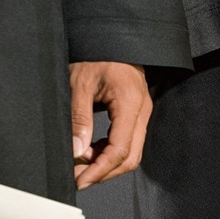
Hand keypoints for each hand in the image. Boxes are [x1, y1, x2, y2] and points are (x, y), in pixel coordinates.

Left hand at [69, 62, 151, 189]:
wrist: (114, 38)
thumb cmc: (98, 55)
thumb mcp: (80, 84)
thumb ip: (79, 119)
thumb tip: (77, 150)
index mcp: (131, 105)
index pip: (120, 150)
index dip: (100, 170)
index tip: (81, 180)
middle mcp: (142, 112)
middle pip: (131, 157)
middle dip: (105, 172)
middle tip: (79, 178)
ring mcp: (142, 113)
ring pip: (132, 152)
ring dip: (108, 163)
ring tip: (82, 164)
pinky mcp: (137, 114)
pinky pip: (129, 141)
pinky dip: (110, 151)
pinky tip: (92, 150)